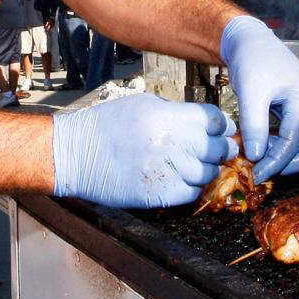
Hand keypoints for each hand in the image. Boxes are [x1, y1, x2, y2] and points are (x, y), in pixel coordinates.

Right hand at [52, 95, 236, 207]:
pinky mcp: (157, 194)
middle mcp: (170, 143)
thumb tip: (205, 121)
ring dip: (207, 169)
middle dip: (222, 148)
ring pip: (208, 173)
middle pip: (216, 147)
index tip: (223, 129)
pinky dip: (192, 187)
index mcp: (166, 117)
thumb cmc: (106, 125)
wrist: (75, 155)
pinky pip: (191, 193)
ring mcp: (165, 171)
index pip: (214, 120)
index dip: (223, 125)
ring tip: (197, 164)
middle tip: (220, 148)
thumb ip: (175, 112)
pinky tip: (183, 179)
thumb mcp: (142, 104)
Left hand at [220, 15, 298, 182]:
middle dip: (289, 164)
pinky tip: (262, 146)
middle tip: (262, 170)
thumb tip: (257, 157)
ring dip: (286, 156)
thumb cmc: (252, 61)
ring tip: (259, 159)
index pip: (294, 142)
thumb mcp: (250, 93)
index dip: (275, 162)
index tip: (256, 174)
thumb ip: (254, 126)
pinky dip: (283, 145)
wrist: (251, 41)